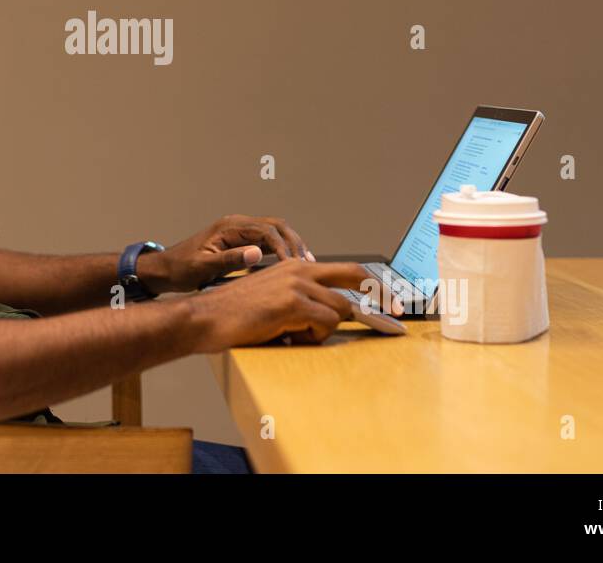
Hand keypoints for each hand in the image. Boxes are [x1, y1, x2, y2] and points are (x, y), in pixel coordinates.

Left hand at [138, 214, 316, 294]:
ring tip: (306, 264)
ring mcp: (238, 231)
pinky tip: (290, 264)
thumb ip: (230, 260)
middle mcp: (236, 225)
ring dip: (290, 245)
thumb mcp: (203, 268)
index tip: (293, 266)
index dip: (283, 247)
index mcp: (228, 227)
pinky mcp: (239, 241)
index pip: (266, 230)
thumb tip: (257, 254)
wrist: (165, 269)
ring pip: (274, 231)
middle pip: (275, 225)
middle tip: (307, 263)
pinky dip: (281, 249)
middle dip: (294, 242)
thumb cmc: (180, 269)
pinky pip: (266, 240)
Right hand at [186, 260, 396, 351]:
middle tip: (396, 320)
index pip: (347, 269)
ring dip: (323, 329)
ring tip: (293, 333)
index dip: (374, 285)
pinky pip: (323, 325)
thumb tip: (331, 317)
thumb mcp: (274, 299)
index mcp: (296, 266)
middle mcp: (300, 269)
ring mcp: (297, 284)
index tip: (393, 302)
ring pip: (339, 310)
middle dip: (381, 298)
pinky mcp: (293, 303)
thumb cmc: (236, 314)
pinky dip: (311, 336)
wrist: (206, 317)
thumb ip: (303, 300)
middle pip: (356, 277)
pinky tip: (285, 335)